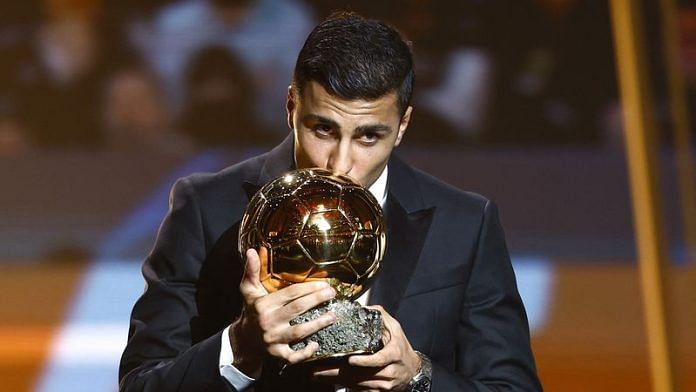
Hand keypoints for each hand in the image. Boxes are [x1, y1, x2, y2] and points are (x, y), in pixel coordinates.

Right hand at [229, 248, 336, 375]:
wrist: (243, 340)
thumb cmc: (251, 311)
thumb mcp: (248, 290)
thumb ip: (252, 270)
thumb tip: (251, 250)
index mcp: (263, 304)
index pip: (290, 294)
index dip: (309, 288)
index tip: (324, 284)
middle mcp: (268, 322)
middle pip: (297, 309)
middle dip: (317, 300)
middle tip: (332, 294)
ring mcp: (273, 340)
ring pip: (299, 332)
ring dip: (318, 324)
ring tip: (333, 316)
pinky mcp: (277, 355)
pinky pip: (293, 356)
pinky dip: (305, 353)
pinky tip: (317, 345)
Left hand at [312, 305, 420, 390]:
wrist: (413, 372)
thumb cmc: (401, 348)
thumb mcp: (396, 329)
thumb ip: (381, 316)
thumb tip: (362, 307)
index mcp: (393, 354)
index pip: (378, 360)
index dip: (364, 361)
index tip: (350, 360)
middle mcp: (388, 371)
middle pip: (361, 375)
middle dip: (337, 373)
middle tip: (317, 370)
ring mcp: (383, 384)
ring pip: (357, 384)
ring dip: (335, 380)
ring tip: (316, 375)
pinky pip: (359, 390)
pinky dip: (343, 385)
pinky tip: (329, 381)